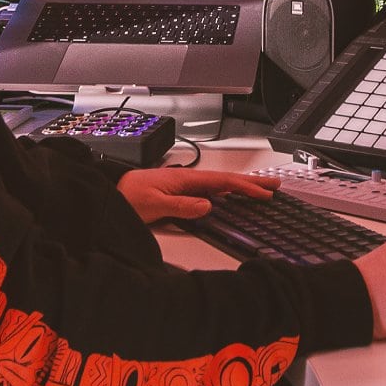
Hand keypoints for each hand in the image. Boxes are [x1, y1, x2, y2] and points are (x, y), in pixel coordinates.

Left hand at [118, 168, 275, 223]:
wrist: (111, 194)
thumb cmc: (128, 196)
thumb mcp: (154, 205)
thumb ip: (181, 206)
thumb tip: (207, 206)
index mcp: (184, 179)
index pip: (222, 182)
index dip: (245, 188)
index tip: (263, 193)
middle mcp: (187, 179)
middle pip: (225, 180)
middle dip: (251, 182)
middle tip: (274, 185)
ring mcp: (185, 185)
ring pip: (220, 184)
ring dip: (242, 186)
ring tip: (261, 188)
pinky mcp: (180, 192)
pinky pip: (211, 190)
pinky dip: (228, 191)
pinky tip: (232, 195)